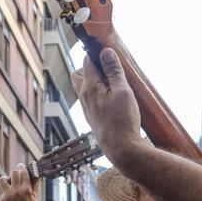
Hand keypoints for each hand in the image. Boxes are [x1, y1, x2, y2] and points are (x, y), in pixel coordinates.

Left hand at [0, 166, 38, 200]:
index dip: (23, 167)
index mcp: (26, 191)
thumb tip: (37, 178)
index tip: (22, 166)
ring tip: (8, 181)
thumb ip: (35, 188)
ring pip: (3, 179)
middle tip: (16, 173)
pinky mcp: (0, 200)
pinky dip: (2, 187)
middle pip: (14, 173)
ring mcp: (7, 195)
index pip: (24, 173)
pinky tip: (5, 189)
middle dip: (15, 171)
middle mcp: (16, 191)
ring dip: (6, 178)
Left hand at [70, 48, 144, 169]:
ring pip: (84, 87)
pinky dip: (99, 93)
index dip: (97, 54)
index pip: (86, 61)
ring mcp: (87, 108)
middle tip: (110, 69)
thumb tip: (105, 52)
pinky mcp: (92, 117)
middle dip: (91, 67)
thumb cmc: (123, 120)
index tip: (110, 53)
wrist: (121, 148)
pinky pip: (91, 99)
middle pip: (79, 74)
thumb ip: (113, 71)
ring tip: (115, 83)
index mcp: (89, 86)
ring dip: (96, 81)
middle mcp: (83, 96)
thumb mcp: (122, 91)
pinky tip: (114, 98)